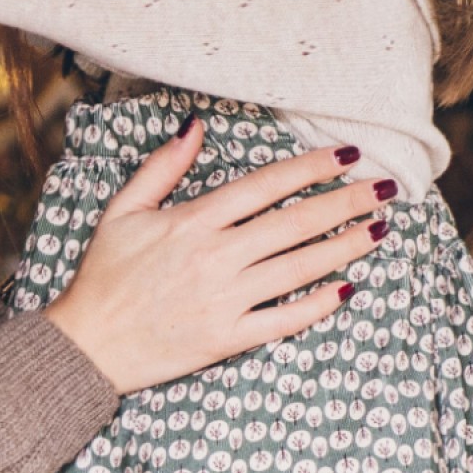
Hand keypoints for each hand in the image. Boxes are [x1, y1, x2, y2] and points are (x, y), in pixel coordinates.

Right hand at [46, 127, 385, 392]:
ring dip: (345, 247)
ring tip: (379, 230)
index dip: (312, 168)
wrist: (86, 345)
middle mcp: (215, 257)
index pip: (266, 186)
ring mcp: (224, 300)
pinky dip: (318, 305)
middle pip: (296, 224)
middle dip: (347, 203)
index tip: (349, 155)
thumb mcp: (122, 210)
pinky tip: (346, 289)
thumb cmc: (103, 275)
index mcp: (193, 221)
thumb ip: (162, 167)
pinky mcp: (227, 338)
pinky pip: (284, 320)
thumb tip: (196, 127)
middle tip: (386, 189)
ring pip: (300, 268)